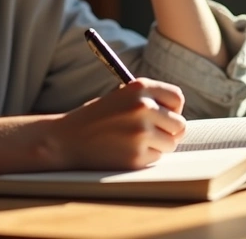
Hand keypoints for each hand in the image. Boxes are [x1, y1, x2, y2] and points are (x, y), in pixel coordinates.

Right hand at [47, 78, 186, 169]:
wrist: (65, 140)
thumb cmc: (95, 118)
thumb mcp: (120, 97)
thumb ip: (148, 100)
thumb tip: (177, 115)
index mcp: (139, 87)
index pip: (177, 98)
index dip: (172, 109)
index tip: (164, 115)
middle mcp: (143, 107)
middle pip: (179, 124)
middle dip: (169, 131)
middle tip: (153, 134)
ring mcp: (141, 133)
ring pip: (171, 144)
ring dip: (158, 146)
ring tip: (134, 142)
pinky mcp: (137, 156)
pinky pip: (156, 158)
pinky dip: (145, 158)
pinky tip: (125, 151)